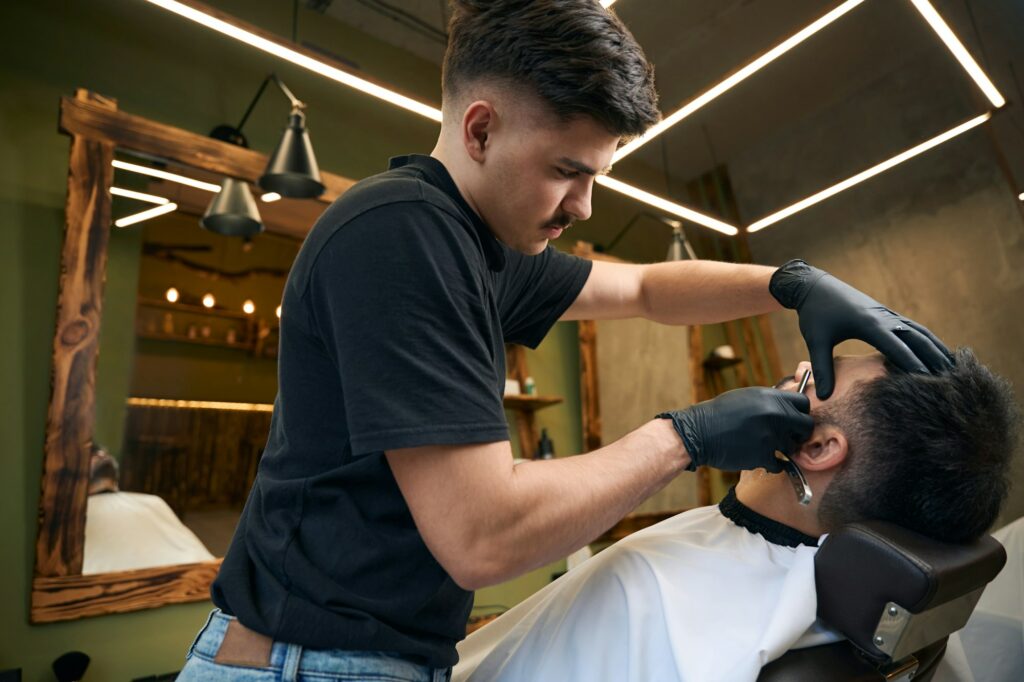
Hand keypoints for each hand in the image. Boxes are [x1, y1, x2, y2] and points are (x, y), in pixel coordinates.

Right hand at [658, 387, 812, 472]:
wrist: (698, 432)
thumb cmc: (718, 414)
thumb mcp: (746, 397)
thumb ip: (770, 401)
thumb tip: (788, 406)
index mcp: (771, 397)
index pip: (803, 403)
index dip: (800, 412)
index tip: (794, 419)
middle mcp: (775, 415)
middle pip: (806, 426)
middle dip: (799, 433)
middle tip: (788, 437)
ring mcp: (771, 436)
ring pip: (792, 447)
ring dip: (782, 449)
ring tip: (764, 447)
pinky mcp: (763, 456)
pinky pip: (780, 464)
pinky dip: (772, 464)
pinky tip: (758, 458)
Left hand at [770, 259, 951, 399]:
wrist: (815, 286)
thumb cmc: (814, 313)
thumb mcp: (816, 341)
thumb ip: (821, 368)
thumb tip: (824, 397)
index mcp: (869, 325)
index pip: (898, 348)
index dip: (914, 365)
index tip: (930, 381)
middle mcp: (884, 318)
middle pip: (918, 339)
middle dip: (935, 358)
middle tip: (953, 379)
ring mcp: (888, 314)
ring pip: (920, 332)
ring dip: (937, 348)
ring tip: (955, 367)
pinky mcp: (886, 314)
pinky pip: (914, 327)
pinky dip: (929, 339)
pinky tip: (938, 350)